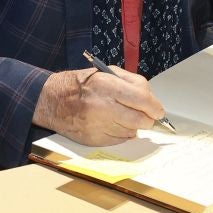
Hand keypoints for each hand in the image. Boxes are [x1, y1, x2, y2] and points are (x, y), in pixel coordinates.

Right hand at [34, 66, 162, 144]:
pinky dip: (121, 133)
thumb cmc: (82, 85)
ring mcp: (98, 125)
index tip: (158, 111)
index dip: (155, 107)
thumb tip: (152, 102)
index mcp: (107, 86)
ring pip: (132, 131)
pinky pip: (120, 140)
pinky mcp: (95, 140)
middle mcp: (103, 107)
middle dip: (147, 119)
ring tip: (122, 115)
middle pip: (141, 120)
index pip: (143, 100)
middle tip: (145, 115)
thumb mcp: (107, 73)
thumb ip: (132, 83)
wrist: (53, 101)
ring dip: (133, 125)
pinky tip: (112, 123)